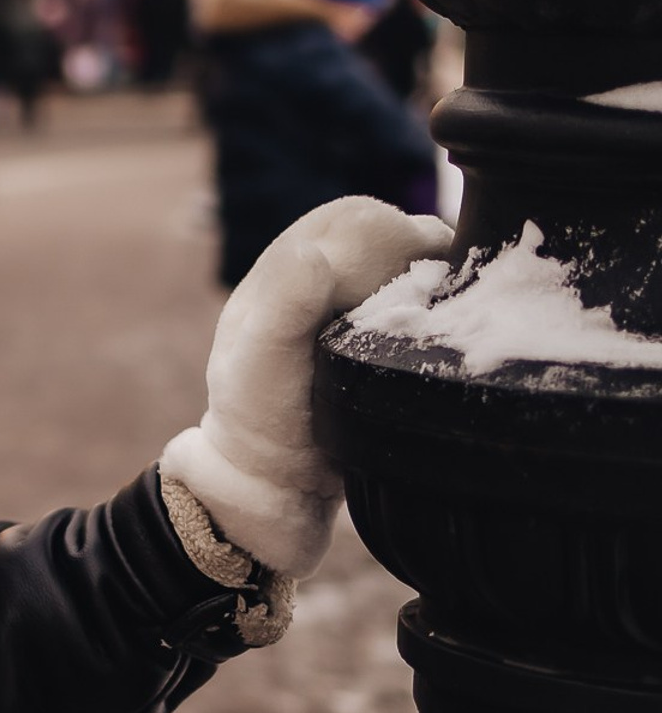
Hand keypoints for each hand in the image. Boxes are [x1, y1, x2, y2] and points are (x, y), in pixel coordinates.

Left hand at [162, 197, 452, 577]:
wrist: (272, 494)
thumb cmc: (260, 427)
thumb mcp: (261, 365)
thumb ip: (284, 306)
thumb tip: (315, 252)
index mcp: (287, 271)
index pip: (351, 218)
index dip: (387, 230)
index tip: (416, 261)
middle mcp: (322, 286)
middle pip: (392, 236)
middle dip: (422, 252)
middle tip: (446, 290)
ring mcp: (353, 317)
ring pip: (413, 270)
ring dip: (437, 280)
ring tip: (449, 312)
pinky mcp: (380, 351)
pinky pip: (422, 311)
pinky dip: (443, 310)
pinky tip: (453, 332)